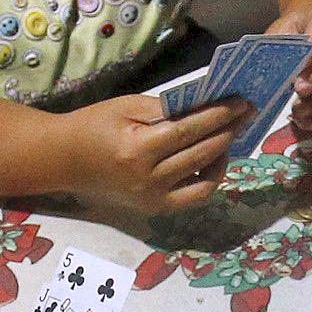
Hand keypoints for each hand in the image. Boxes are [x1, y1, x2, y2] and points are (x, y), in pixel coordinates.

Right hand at [68, 94, 243, 218]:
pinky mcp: (155, 209)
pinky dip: (209, 179)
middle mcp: (148, 180)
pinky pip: (194, 197)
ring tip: (231, 134)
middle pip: (201, 154)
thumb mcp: (126, 106)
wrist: (65, 160)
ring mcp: (153, 200)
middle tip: (247, 113)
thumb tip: (205, 105)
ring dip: (223, 156)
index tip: (240, 102)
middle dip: (228, 131)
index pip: (189, 131)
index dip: (218, 116)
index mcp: (137, 150)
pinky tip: (214, 159)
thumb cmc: (93, 126)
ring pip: (204, 180)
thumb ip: (165, 109)